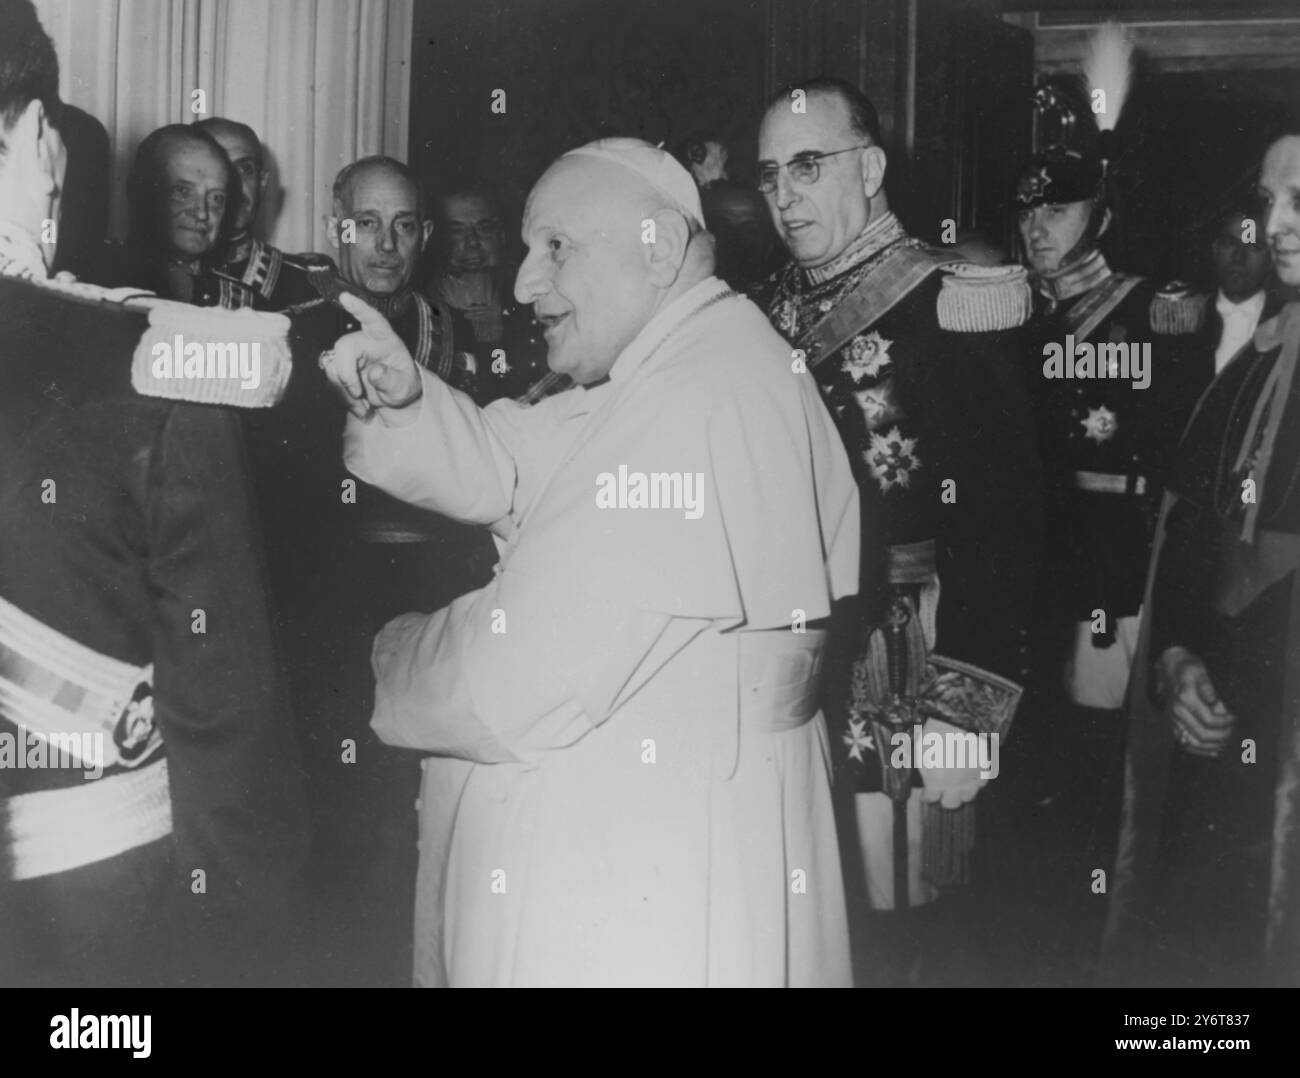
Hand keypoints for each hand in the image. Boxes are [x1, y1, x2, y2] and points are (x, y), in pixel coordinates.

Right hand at [320, 291, 422, 421]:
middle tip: (358, 394)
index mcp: (384, 338)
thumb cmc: (403, 385)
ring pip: (333, 366)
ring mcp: (350, 354)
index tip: (345, 296)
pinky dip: (342, 397)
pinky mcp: (340, 367)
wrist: (394, 397)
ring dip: (344, 391)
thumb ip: (391, 380)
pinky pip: (331, 380)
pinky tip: (358, 407)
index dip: (359, 307)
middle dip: (346, 374)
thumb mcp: (404, 387)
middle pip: (344, 347)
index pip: (372, 319)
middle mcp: (364, 341)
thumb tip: (374, 372)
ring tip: (364, 408)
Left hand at [917, 717, 989, 807]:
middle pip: (951, 804)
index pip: (931, 798)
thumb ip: (924, 770)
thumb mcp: (920, 752)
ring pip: (969, 797)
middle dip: (946, 799)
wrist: (958, 721)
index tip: (928, 795)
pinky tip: (970, 776)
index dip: (928, 796)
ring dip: (963, 793)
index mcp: (936, 781)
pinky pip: (982, 783)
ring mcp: (971, 778)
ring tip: (959, 785)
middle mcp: (954, 785)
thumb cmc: (936, 734)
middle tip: (944, 792)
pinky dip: (976, 781)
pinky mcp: (984, 770)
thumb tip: (927, 779)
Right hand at [1158, 646, 1235, 757]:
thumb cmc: (1188, 668)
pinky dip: (1200, 750)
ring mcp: (1173, 719)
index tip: (1235, 718)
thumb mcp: (1199, 670)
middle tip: (1234, 731)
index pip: (1209, 720)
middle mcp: (1177, 711)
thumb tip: (1214, 700)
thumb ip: (1207, 686)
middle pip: (1202, 734)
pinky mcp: (1172, 724)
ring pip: (1194, 742)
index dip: (1226, 723)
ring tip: (1227, 742)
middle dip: (1222, 736)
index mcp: (1185, 699)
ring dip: (1213, 745)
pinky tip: (1214, 750)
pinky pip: (1185, 743)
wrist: (1169, 667)